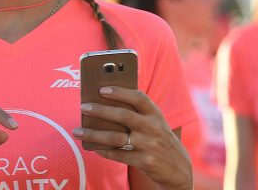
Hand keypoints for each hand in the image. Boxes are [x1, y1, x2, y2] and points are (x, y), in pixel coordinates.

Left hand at [73, 87, 192, 189]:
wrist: (179, 168)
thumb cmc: (159, 138)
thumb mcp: (155, 122)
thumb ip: (136, 112)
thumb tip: (104, 104)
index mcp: (155, 114)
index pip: (138, 98)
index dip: (120, 92)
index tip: (102, 89)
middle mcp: (153, 128)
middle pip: (124, 116)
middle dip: (101, 110)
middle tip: (83, 106)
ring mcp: (149, 145)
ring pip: (116, 137)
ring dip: (94, 133)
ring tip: (78, 131)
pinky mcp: (145, 162)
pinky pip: (118, 155)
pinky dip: (103, 151)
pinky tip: (93, 147)